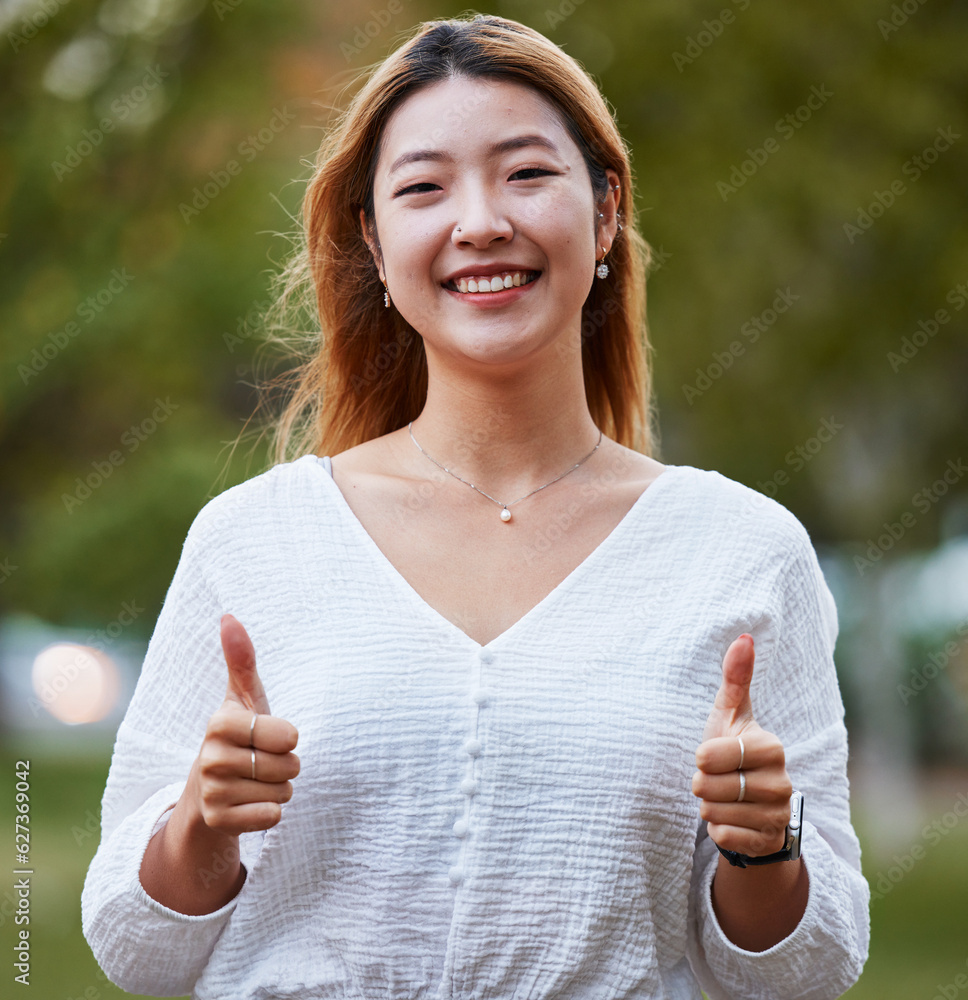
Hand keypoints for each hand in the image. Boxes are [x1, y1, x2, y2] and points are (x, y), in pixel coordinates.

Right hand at [192, 614, 299, 835]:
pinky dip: (270, 812)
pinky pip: (272, 817)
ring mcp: (212, 792)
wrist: (207, 794)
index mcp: (219, 722)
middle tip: (262, 762)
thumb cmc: (239, 737)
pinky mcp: (218, 822)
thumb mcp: (243, 699)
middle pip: (289, 765)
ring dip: (279, 789)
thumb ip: (242, 660)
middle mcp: (210, 756)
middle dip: (286, 766)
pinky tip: (250, 804)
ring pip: (283, 792)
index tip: (267, 736)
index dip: (289, 738)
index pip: (289, 735)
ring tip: (255, 781)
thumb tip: (229, 616)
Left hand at [692, 634, 792, 856]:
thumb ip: (735, 677)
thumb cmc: (732, 751)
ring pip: (713, 813)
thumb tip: (744, 637)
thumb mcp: (730, 714)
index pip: (709, 756)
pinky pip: (724, 838)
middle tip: (716, 779)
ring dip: (708, 807)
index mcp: (771, 746)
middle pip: (709, 787)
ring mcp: (778, 814)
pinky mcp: (770, 842)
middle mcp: (782, 781)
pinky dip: (718, 830)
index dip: (700, 758)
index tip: (709, 756)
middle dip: (701, 785)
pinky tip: (731, 820)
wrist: (749, 803)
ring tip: (723, 798)